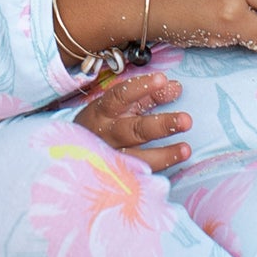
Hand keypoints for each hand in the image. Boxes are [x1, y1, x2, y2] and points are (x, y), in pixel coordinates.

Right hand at [73, 68, 191, 170]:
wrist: (70, 154)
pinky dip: (157, 171)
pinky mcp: (118, 177)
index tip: (162, 79)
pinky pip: (139, 176)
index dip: (140, 87)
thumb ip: (149, 95)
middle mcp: (106, 135)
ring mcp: (112, 158)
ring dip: (164, 154)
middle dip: (161, 125)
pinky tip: (174, 166)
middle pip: (133, 130)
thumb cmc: (102, 123)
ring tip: (186, 149)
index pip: (120, 96)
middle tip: (186, 120)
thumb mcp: (120, 105)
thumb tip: (175, 87)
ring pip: (138, 157)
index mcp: (103, 111)